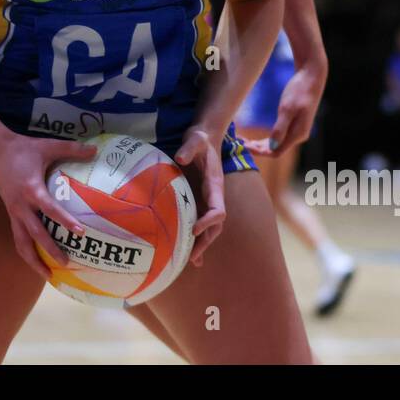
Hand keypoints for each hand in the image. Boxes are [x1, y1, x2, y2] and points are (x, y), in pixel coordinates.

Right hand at [0, 132, 97, 280]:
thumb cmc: (24, 149)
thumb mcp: (48, 145)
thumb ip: (71, 148)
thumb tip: (94, 149)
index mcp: (31, 189)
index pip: (49, 209)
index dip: (64, 221)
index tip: (80, 232)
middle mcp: (21, 206)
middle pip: (35, 234)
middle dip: (50, 250)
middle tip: (67, 263)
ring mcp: (14, 212)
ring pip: (21, 243)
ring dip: (33, 260)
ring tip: (48, 275)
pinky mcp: (11, 215)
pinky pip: (18, 238)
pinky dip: (27, 252)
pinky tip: (38, 262)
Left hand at [174, 126, 225, 266]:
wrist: (205, 137)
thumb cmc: (200, 138)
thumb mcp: (195, 138)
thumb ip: (189, 147)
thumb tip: (181, 158)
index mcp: (215, 185)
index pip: (218, 209)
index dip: (208, 221)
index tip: (194, 228)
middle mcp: (214, 196)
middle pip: (215, 226)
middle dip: (205, 241)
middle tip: (190, 256)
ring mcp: (207, 200)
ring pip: (209, 229)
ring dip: (201, 245)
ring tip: (189, 262)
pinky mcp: (199, 201)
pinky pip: (200, 224)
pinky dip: (197, 240)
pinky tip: (190, 257)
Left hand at [245, 62, 326, 156]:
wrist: (311, 77)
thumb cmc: (299, 91)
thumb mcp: (287, 109)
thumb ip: (280, 129)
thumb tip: (271, 146)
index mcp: (297, 134)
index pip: (276, 152)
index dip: (259, 152)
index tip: (244, 147)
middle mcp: (298, 136)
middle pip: (275, 150)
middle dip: (257, 149)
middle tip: (239, 144)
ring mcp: (296, 131)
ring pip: (276, 145)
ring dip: (260, 145)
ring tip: (244, 142)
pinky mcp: (293, 125)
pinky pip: (277, 138)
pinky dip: (265, 140)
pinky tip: (254, 138)